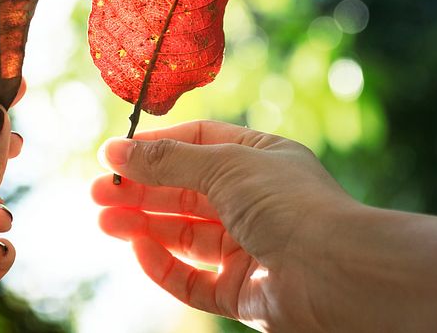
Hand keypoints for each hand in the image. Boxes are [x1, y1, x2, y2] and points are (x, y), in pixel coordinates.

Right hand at [92, 121, 436, 331]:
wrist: (338, 273)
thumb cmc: (290, 204)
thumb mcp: (223, 165)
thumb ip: (168, 160)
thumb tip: (118, 151)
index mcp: (260, 159)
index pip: (198, 144)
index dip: (155, 149)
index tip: (113, 156)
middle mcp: (256, 200)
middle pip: (186, 193)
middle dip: (141, 191)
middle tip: (97, 192)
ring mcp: (251, 247)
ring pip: (185, 236)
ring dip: (144, 226)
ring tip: (104, 221)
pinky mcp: (246, 292)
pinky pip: (196, 280)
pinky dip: (165, 266)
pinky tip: (139, 250)